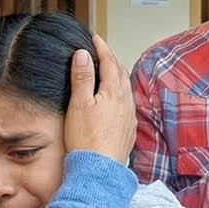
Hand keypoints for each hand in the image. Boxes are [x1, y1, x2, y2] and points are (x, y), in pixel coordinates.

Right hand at [64, 34, 135, 163]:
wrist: (98, 169)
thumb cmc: (86, 138)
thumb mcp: (79, 103)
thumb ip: (82, 77)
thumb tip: (83, 54)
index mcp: (114, 92)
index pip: (109, 62)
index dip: (102, 48)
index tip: (95, 38)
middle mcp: (126, 102)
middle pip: (121, 73)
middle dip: (111, 60)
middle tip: (101, 52)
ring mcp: (129, 117)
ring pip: (126, 89)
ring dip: (118, 77)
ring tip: (109, 73)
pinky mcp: (128, 130)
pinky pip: (128, 105)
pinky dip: (121, 95)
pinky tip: (116, 101)